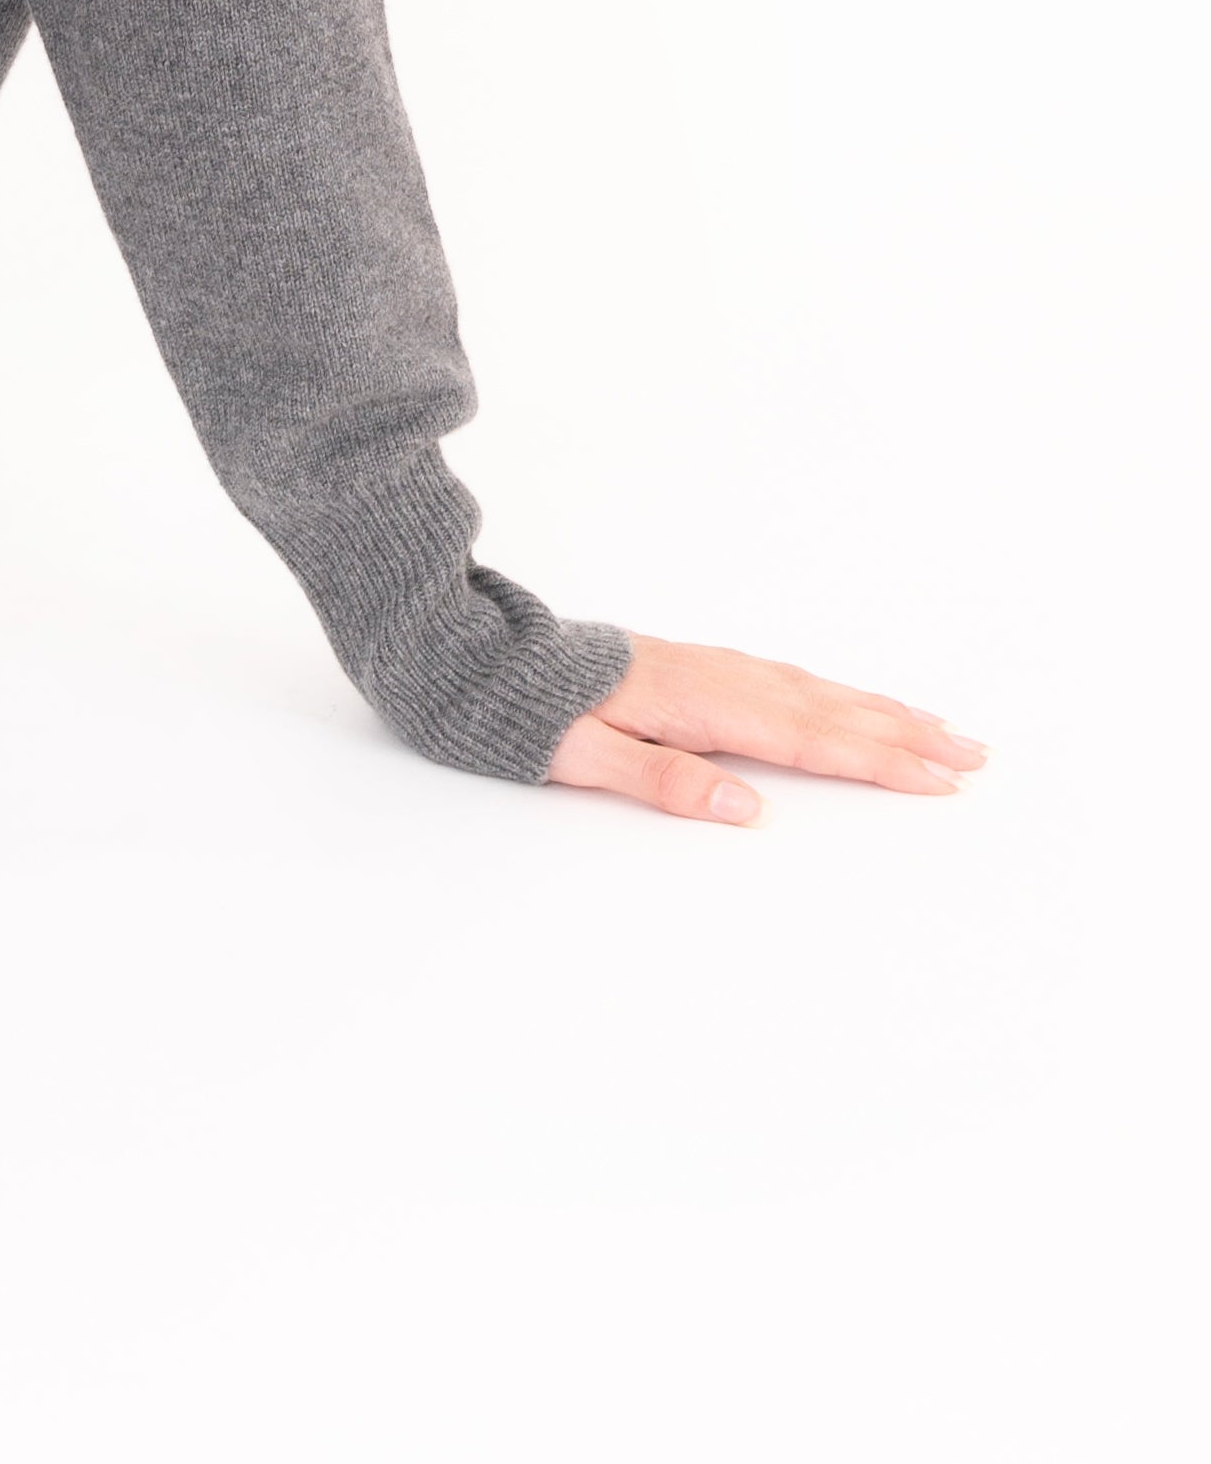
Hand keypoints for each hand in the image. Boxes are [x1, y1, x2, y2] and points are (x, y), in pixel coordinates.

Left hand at [544, 635, 986, 825]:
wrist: (487, 655)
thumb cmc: (531, 712)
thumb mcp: (583, 757)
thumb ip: (665, 780)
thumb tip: (747, 808)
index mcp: (702, 704)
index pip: (812, 741)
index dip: (881, 762)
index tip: (942, 780)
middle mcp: (721, 678)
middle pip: (833, 712)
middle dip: (908, 735)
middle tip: (977, 755)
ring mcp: (716, 668)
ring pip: (820, 691)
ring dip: (884, 710)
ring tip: (944, 727)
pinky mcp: (704, 668)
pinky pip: (793, 679)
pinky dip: (839, 692)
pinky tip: (858, 702)